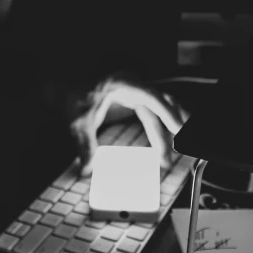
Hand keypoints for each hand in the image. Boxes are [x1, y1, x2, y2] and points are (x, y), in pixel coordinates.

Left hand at [68, 77, 188, 175]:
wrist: (65, 89)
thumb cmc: (73, 100)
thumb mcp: (78, 123)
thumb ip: (84, 145)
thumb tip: (87, 169)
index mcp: (122, 84)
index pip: (152, 96)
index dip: (167, 112)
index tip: (179, 128)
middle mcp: (132, 84)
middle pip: (163, 100)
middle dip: (175, 122)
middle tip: (185, 144)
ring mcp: (135, 89)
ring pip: (163, 103)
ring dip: (174, 121)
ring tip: (187, 140)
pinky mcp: (135, 97)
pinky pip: (156, 108)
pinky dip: (166, 121)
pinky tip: (174, 134)